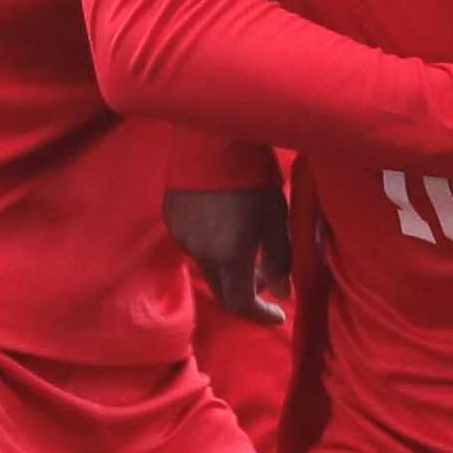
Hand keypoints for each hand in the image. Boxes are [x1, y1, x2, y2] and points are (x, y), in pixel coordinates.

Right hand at [162, 180, 290, 324]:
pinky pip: (193, 242)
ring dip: (228, 266)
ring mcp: (181, 235)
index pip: (241, 304)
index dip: (260, 315)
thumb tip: (280, 291)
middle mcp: (200, 253)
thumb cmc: (254, 177)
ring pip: (207, 265)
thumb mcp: (277, 219)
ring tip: (247, 245)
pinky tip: (225, 224)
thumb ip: (280, 260)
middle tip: (266, 279)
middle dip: (246, 292)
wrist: (213, 137)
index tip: (279, 315)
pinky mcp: (172, 216)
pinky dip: (212, 245)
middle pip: (222, 290)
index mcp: (229, 257)